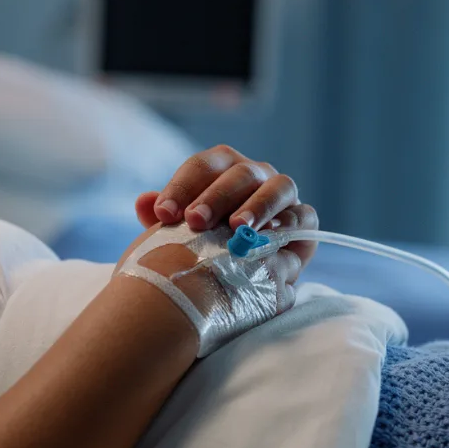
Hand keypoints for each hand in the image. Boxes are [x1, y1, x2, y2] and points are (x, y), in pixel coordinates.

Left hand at [132, 145, 318, 310]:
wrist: (235, 280)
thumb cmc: (203, 249)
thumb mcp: (178, 235)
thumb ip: (164, 219)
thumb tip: (144, 202)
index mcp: (221, 171)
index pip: (202, 166)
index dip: (182, 186)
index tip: (161, 214)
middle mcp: (254, 176)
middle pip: (239, 173)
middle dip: (216, 196)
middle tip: (195, 221)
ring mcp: (281, 196)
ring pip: (278, 186)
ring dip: (257, 206)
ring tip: (237, 228)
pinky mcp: (303, 221)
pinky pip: (304, 215)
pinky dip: (291, 223)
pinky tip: (272, 238)